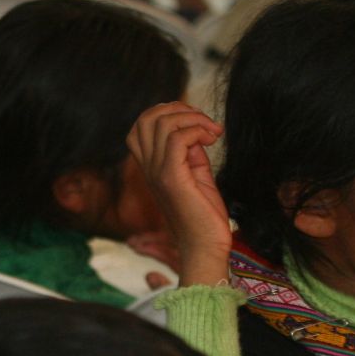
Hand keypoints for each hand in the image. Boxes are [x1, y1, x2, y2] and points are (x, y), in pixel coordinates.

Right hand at [126, 103, 229, 285]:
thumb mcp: (197, 175)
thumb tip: (196, 131)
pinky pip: (177, 139)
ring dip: (194, 119)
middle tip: (205, 123)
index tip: (196, 123)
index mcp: (150, 167)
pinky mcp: (171, 179)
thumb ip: (191, 152)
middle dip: (179, 109)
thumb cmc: (204, 215)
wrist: (206, 247)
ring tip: (213, 132)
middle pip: (147, 118)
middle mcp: (148, 168)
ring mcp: (157, 173)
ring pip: (163, 124)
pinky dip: (198, 131)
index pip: (141, 125)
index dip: (167, 112)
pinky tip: (212, 140)